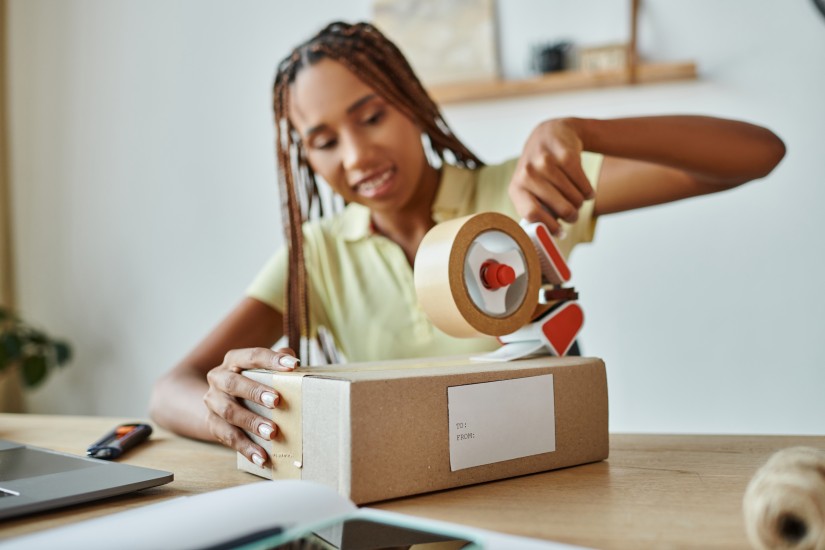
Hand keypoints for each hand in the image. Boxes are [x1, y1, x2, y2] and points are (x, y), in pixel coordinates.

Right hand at [203, 347, 298, 466]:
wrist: (219, 399)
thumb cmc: (251, 381)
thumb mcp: (262, 368)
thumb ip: (277, 361)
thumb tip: (293, 361)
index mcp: (234, 360)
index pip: (252, 356)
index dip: (272, 360)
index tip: (293, 366)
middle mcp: (218, 378)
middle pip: (234, 384)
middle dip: (255, 392)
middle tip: (277, 401)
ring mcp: (213, 402)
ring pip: (229, 412)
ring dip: (251, 422)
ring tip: (272, 433)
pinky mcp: (212, 424)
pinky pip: (227, 437)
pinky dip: (245, 448)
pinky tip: (262, 457)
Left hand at [509, 118, 594, 235]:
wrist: (551, 133)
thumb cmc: (540, 169)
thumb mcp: (530, 188)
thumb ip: (536, 209)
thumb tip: (549, 237)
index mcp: (516, 188)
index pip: (532, 214)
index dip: (548, 227)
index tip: (560, 233)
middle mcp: (527, 174)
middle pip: (560, 209)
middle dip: (571, 216)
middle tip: (573, 215)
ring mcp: (546, 163)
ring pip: (574, 198)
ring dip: (580, 201)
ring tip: (577, 197)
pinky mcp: (565, 155)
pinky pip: (584, 184)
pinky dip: (588, 190)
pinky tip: (585, 188)